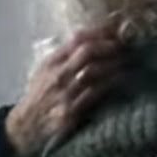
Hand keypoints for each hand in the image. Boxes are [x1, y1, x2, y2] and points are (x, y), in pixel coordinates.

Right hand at [4, 21, 124, 155]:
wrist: (27, 126)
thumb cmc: (40, 96)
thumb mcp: (44, 72)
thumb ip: (64, 57)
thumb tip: (94, 40)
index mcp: (51, 62)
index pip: (77, 39)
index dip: (100, 32)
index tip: (116, 31)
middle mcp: (57, 75)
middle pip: (87, 52)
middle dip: (110, 46)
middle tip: (126, 46)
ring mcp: (64, 93)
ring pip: (93, 71)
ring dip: (115, 64)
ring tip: (128, 61)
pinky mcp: (71, 112)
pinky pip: (95, 94)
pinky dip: (111, 84)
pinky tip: (121, 79)